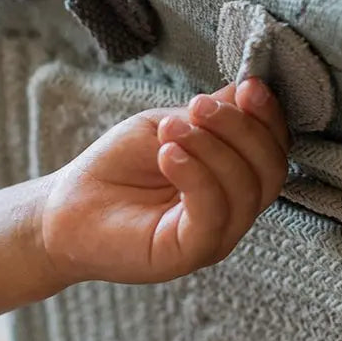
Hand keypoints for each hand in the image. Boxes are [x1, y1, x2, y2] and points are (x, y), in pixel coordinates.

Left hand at [41, 78, 289, 285]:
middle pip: (270, 169)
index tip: (249, 86)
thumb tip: (248, 87)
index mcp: (234, 178)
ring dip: (212, 146)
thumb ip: (210, 113)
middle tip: (198, 106)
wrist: (68, 208)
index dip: (269, 116)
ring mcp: (216, 235)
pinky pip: (213, 214)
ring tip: (171, 129)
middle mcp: (234, 210)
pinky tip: (168, 154)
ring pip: (245, 189)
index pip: (274, 148)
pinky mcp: (190, 254)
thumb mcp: (168, 125)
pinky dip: (196, 175)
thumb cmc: (119, 167)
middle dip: (241, 128)